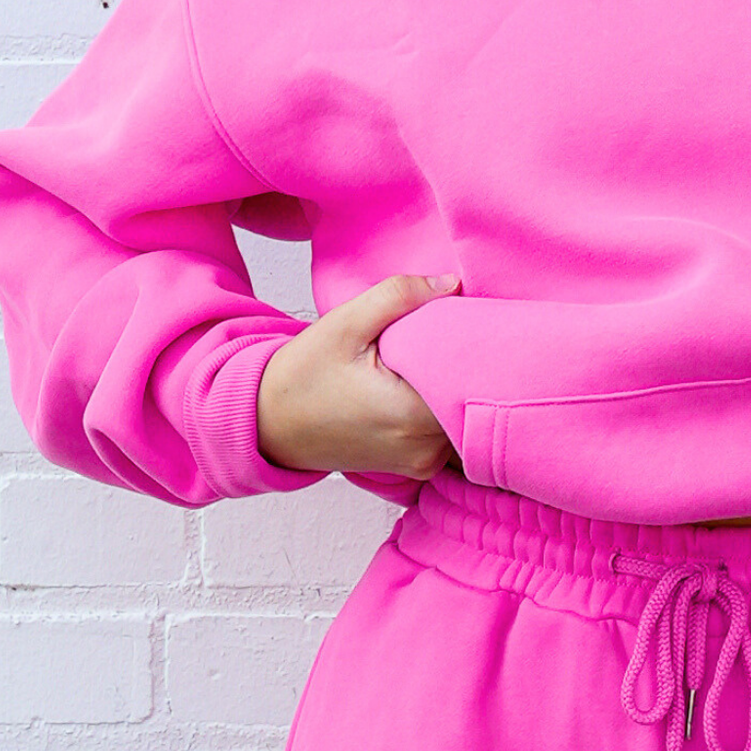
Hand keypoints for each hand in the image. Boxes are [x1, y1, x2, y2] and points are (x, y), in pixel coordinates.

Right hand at [256, 273, 459, 480]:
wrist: (267, 423)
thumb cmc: (301, 376)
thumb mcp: (346, 323)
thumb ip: (401, 296)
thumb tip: (453, 284)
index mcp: (411, 415)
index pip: (478, 381)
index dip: (483, 348)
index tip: (478, 321)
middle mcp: (423, 448)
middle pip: (476, 400)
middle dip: (475, 365)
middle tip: (463, 330)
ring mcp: (421, 462)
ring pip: (466, 418)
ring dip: (461, 388)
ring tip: (445, 355)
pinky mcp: (415, 465)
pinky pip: (450, 433)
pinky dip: (448, 408)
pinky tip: (432, 382)